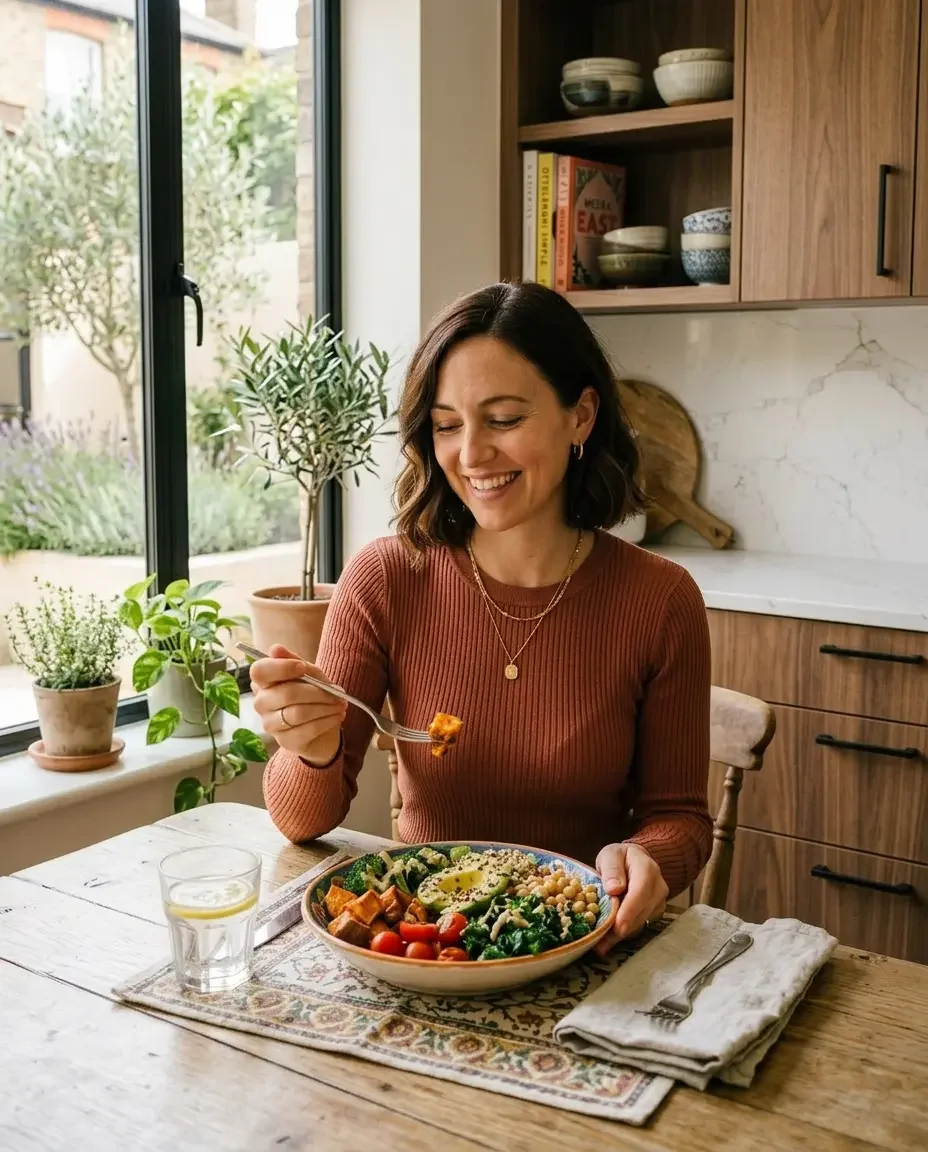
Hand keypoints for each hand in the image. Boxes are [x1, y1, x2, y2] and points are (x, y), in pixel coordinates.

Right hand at [250, 643, 346, 764]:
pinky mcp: (285, 742)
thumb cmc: (313, 696)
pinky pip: (307, 730)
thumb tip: (275, 648)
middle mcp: (261, 703)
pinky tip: (338, 716)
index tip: (303, 667)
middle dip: (318, 692)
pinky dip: (327, 721)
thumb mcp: (310, 674)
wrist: (322, 728)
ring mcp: (270, 725)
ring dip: (326, 707)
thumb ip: (295, 661)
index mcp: (263, 682)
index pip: (259, 671)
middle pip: (286, 693)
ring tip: (341, 704)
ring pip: (298, 713)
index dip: (281, 668)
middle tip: (338, 692)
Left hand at [594, 842, 668, 955]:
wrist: (635, 859)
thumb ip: (611, 869)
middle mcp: (658, 886)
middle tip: (601, 943)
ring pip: (641, 921)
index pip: (640, 891)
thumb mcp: (610, 855)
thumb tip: (614, 889)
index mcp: (646, 868)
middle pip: (642, 911)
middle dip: (622, 927)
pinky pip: (641, 924)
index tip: (617, 925)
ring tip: (600, 945)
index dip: (629, 910)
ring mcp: (659, 900)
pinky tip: (608, 940)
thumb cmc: (620, 857)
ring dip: (621, 934)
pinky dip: (624, 933)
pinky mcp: (655, 911)